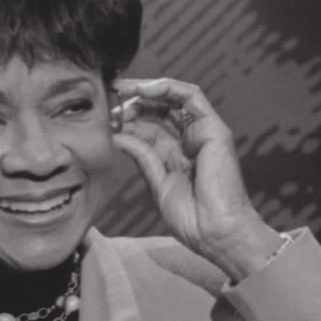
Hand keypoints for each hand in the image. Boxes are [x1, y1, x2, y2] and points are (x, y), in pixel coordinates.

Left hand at [111, 76, 286, 283]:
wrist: (216, 232)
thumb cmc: (191, 218)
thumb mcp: (157, 181)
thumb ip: (141, 155)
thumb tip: (117, 134)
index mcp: (177, 154)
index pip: (150, 126)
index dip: (127, 118)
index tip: (104, 115)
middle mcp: (190, 140)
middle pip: (160, 109)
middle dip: (133, 101)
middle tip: (108, 98)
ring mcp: (203, 132)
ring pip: (175, 98)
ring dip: (146, 90)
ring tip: (122, 90)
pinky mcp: (214, 129)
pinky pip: (192, 97)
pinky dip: (167, 88)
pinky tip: (143, 90)